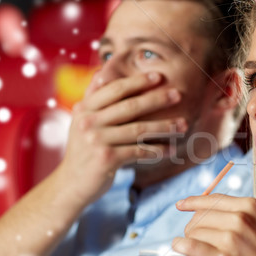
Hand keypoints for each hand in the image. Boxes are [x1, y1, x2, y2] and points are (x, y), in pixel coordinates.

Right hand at [57, 71, 187, 206]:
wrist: (71, 183)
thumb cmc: (84, 150)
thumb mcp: (81, 121)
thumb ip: (92, 99)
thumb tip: (102, 72)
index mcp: (84, 108)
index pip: (115, 89)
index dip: (138, 81)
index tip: (159, 76)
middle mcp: (88, 122)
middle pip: (130, 106)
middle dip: (157, 99)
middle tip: (178, 94)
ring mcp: (97, 140)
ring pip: (139, 129)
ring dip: (164, 126)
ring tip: (183, 125)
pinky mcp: (107, 158)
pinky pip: (139, 151)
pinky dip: (157, 150)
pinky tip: (171, 149)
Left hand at [173, 194, 255, 255]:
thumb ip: (238, 215)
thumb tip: (204, 211)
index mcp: (250, 206)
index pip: (213, 199)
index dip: (193, 202)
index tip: (181, 204)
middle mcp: (241, 219)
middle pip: (200, 216)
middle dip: (194, 227)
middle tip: (198, 239)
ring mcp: (232, 239)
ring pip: (194, 232)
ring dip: (191, 240)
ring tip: (201, 250)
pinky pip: (192, 247)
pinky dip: (181, 246)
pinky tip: (179, 247)